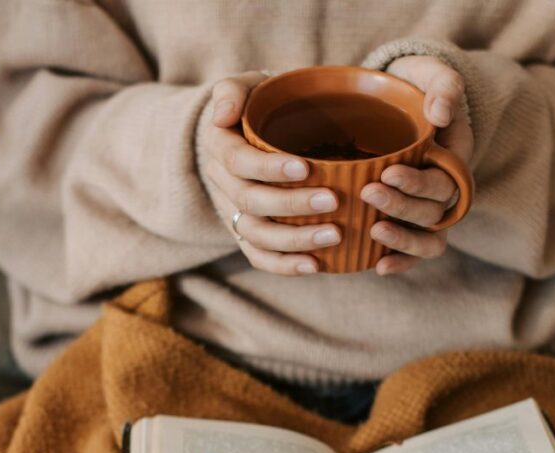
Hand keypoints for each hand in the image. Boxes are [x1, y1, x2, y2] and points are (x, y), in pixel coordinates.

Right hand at [201, 71, 341, 275]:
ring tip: (334, 235)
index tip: (305, 167)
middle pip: (251, 201)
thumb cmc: (259, 104)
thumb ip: (233, 91)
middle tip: (332, 200)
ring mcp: (235, 212)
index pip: (238, 161)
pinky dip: (285, 266)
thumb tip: (223, 114)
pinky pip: (260, 257)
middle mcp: (224, 183)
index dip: (268, 168)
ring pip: (257, 234)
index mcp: (220, 146)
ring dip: (294, 239)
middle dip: (291, 204)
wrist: (253, 131)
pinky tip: (316, 265)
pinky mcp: (248, 234)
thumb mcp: (245, 86)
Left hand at [363, 56, 474, 274]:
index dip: (418, 183)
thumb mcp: (430, 74)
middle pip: (433, 211)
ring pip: (429, 238)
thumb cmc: (413, 86)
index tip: (387, 172)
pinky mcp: (407, 221)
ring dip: (404, 240)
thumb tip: (441, 113)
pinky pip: (413, 252)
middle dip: (402, 206)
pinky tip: (378, 266)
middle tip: (368, 192)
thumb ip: (443, 86)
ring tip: (373, 231)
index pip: (444, 180)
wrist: (395, 101)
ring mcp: (427, 208)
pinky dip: (400, 262)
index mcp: (455, 158)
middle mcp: (445, 189)